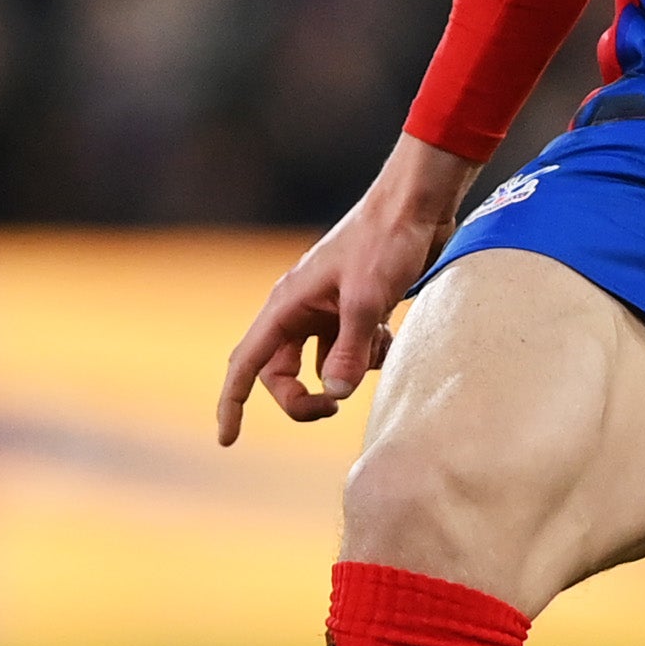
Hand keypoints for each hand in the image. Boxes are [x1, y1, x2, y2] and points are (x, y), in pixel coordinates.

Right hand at [218, 133, 479, 443]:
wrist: (417, 206)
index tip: (228, 439)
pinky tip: (391, 333)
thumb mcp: (367, 299)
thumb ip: (349, 350)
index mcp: (288, 304)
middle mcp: (300, 309)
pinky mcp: (355, 309)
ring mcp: (328, 309)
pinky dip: (370, 354)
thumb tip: (334, 393)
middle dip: (303, 397)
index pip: (247, 362)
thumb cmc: (386, 241)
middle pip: (283, 373)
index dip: (232, 402)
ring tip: (377, 347)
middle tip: (334, 408)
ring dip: (347, 371)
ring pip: (322, 364)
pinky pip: (351, 350)